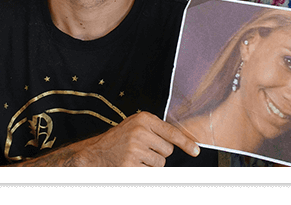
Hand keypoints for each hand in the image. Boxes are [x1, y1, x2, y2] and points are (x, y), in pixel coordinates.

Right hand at [80, 111, 199, 166]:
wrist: (94, 153)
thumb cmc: (118, 139)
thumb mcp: (136, 125)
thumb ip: (156, 129)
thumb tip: (179, 142)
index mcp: (144, 119)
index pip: (172, 132)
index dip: (186, 143)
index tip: (196, 151)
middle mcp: (140, 132)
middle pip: (167, 151)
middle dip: (159, 153)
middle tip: (143, 150)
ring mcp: (135, 149)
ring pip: (160, 163)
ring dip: (151, 164)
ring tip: (136, 157)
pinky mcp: (130, 165)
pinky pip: (150, 172)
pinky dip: (144, 171)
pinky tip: (132, 164)